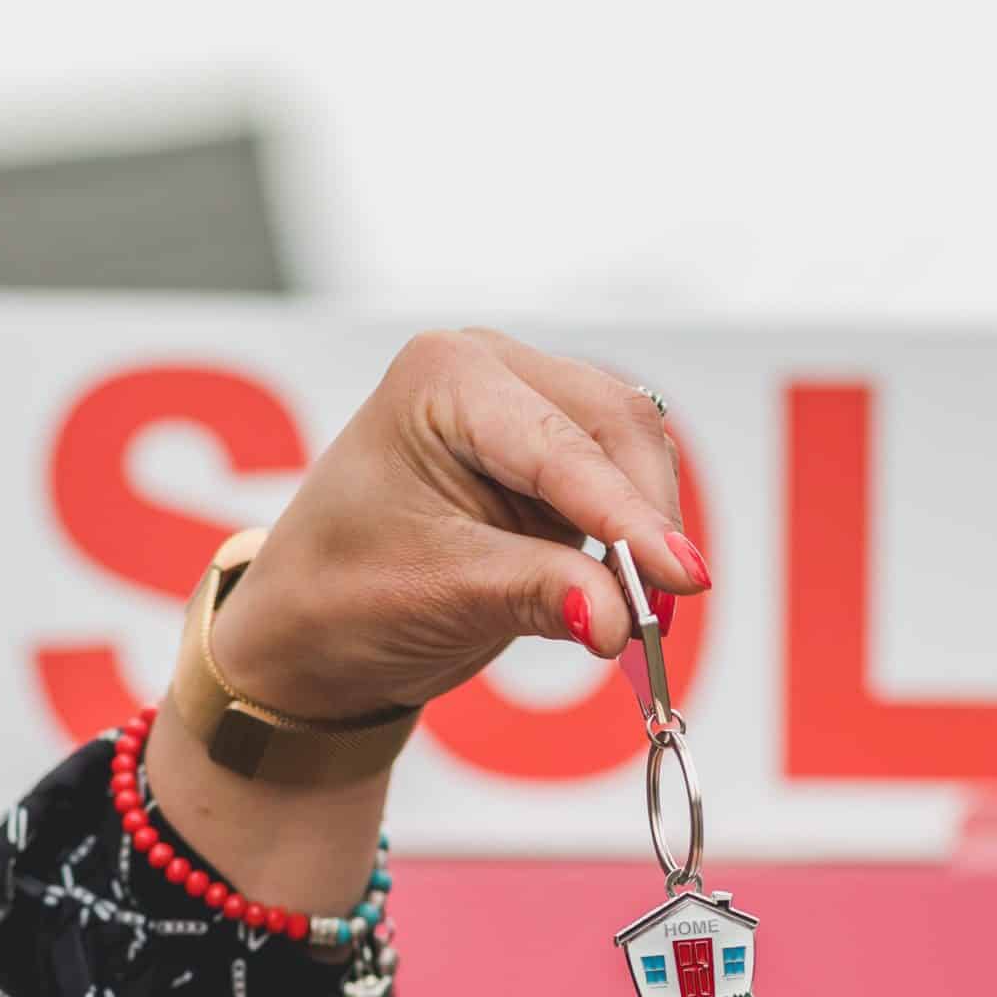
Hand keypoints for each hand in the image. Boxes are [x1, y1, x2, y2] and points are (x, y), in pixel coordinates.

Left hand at [143, 328, 704, 908]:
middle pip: (617, 426)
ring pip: (634, 449)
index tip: (683, 578)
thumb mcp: (438, 594)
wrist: (312, 625)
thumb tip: (620, 619)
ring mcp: (528, 403)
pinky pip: (624, 479)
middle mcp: (492, 370)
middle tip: (660, 612)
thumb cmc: (342, 594)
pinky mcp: (554, 452)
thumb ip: (536, 595)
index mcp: (444, 379)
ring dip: (647, 527)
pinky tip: (624, 586)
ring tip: (637, 609)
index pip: (561, 445)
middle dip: (646, 518)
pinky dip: (635, 533)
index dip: (628, 516)